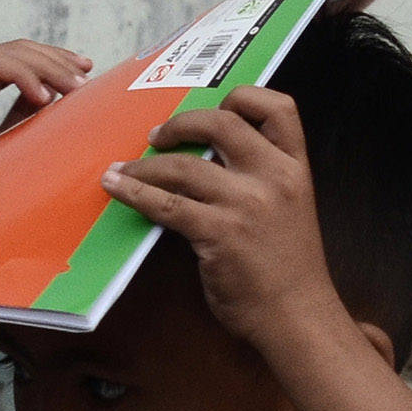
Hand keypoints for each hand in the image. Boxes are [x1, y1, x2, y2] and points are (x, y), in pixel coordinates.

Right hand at [0, 42, 96, 213]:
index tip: (85, 72)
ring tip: (73, 87)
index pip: (22, 59)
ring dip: (48, 68)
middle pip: (20, 52)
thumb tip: (62, 91)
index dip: (56, 61)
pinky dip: (25, 77)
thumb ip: (27, 109)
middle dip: (57, 62)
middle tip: (85, 78)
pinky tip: (44, 95)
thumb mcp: (9, 134)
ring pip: (12, 55)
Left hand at [104, 87, 352, 357]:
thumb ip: (260, 180)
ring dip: (146, 165)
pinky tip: (116, 187)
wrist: (295, 313)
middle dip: (183, 123)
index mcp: (295, 166)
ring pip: (184, 166)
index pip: (279, 108)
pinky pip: (167, 204)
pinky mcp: (219, 233)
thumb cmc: (286, 268)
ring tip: (123, 169)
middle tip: (158, 136)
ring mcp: (247, 204)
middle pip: (223, 124)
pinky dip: (135, 192)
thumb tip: (207, 164)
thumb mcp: (289, 209)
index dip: (244, 97)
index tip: (216, 105)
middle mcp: (274, 176)